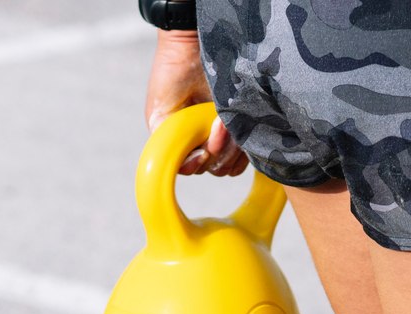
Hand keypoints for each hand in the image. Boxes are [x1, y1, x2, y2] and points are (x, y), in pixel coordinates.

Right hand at [146, 31, 246, 175]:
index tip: (201, 152)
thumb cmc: (172, 76)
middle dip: (217, 150)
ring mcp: (227, 134)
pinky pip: (250, 148)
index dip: (198, 165)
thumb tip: (183, 167)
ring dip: (231, 144)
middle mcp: (206, 141)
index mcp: (185, 143)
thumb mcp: (160, 113)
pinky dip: (245, 139)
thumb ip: (165, 142)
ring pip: (235, 160)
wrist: (193, 46)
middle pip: (217, 168)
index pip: (196, 169)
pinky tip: (235, 119)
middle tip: (216, 124)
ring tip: (224, 120)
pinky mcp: (245, 123)